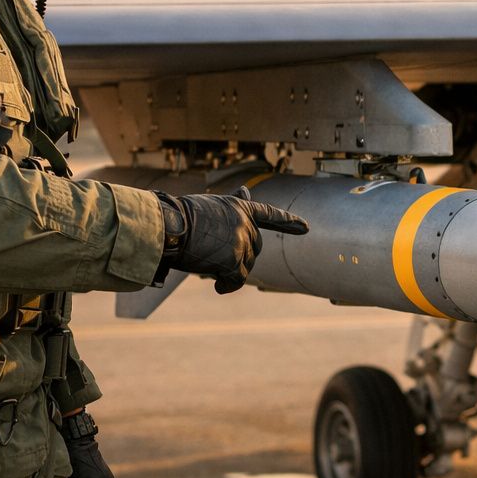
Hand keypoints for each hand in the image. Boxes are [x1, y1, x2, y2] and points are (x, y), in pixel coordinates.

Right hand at [157, 187, 308, 292]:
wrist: (170, 226)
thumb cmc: (183, 216)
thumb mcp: (213, 205)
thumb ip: (233, 205)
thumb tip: (246, 191)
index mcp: (240, 207)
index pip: (269, 214)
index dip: (288, 222)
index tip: (306, 228)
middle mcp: (246, 223)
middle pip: (254, 248)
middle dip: (239, 257)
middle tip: (214, 258)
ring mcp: (242, 241)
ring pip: (245, 266)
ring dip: (229, 271)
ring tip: (206, 264)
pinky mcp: (234, 260)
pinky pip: (238, 280)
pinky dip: (228, 286)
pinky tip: (218, 287)